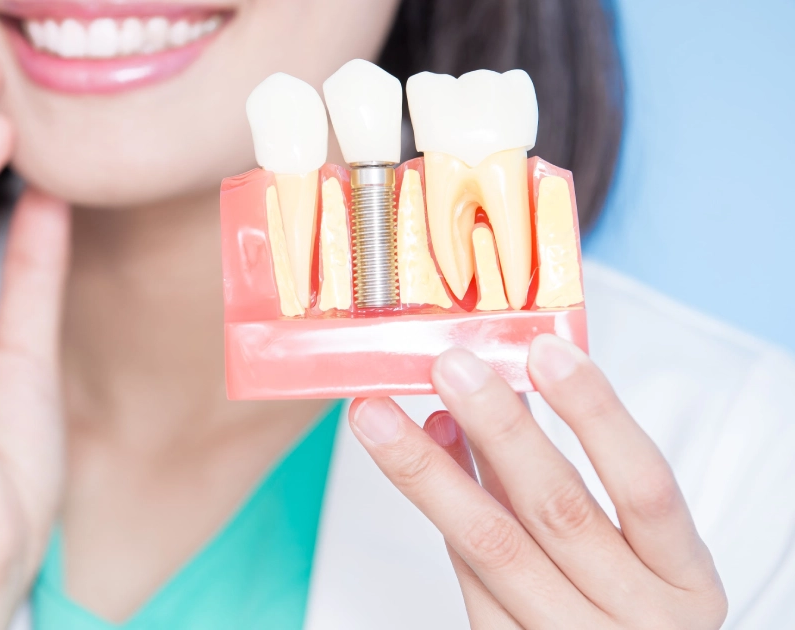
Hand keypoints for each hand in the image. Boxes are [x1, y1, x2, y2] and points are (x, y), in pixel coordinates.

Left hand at [349, 335, 727, 628]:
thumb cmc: (626, 612)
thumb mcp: (634, 554)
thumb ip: (567, 479)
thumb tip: (497, 394)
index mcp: (685, 584)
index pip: (645, 485)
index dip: (597, 413)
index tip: (545, 349)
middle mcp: (639, 622)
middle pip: (557, 510)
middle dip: (497, 427)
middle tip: (449, 367)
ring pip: (492, 545)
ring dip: (431, 470)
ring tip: (383, 415)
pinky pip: (470, 582)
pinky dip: (442, 519)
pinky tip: (420, 468)